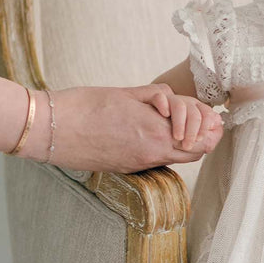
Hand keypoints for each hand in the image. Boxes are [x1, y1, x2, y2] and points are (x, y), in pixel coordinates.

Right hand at [25, 84, 223, 172]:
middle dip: (203, 136)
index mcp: (153, 132)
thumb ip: (155, 100)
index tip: (213, 118)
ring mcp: (139, 164)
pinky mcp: (127, 168)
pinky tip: (152, 132)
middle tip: (202, 121)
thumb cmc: (82, 106)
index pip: (199, 140)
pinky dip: (161, 146)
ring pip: (177, 156)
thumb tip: (174, 105)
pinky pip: (156, 159)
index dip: (210, 129)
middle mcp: (150, 153)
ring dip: (183, 141)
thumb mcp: (125, 94)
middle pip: (194, 152)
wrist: (50, 130)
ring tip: (177, 124)